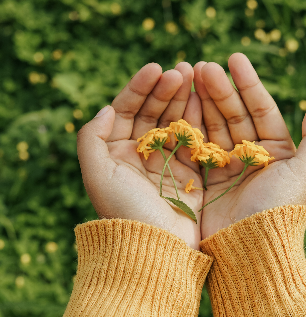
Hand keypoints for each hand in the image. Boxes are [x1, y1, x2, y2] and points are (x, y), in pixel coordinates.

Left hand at [77, 62, 202, 249]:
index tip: (156, 68)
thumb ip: (91, 137)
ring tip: (196, 75)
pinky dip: (198, 118)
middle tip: (183, 69)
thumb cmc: (124, 211)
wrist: (156, 248)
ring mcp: (166, 162)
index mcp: (115, 152)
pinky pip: (194, 138)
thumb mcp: (97, 174)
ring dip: (183, 98)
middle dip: (166, 89)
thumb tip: (106, 108)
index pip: (126, 110)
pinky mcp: (189, 172)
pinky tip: (204, 99)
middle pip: (152, 112)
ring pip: (174, 121)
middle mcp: (140, 154)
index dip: (140, 87)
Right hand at [194, 53, 305, 239]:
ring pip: (213, 126)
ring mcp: (226, 167)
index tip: (234, 58)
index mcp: (276, 151)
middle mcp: (251, 156)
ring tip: (189, 75)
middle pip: (234, 114)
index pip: (261, 108)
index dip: (248, 83)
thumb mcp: (304, 173)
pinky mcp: (205, 180)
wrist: (251, 250)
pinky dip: (188, 125)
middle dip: (220, 89)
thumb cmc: (280, 209)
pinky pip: (196, 146)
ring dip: (202, 101)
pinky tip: (179, 103)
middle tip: (203, 65)